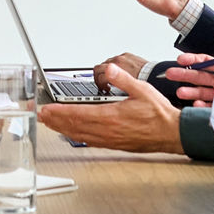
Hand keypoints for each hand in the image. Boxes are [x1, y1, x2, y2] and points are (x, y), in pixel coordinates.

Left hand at [38, 64, 183, 153]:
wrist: (172, 133)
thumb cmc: (159, 113)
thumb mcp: (142, 89)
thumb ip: (122, 79)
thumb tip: (108, 68)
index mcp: (111, 117)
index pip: (78, 114)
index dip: (59, 112)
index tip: (46, 109)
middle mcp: (107, 131)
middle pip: (74, 126)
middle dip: (55, 120)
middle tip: (40, 116)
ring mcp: (110, 139)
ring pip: (80, 135)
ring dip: (62, 128)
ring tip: (50, 123)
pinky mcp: (114, 144)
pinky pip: (90, 141)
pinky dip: (76, 136)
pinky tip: (72, 133)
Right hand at [93, 52, 147, 91]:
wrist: (156, 76)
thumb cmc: (145, 85)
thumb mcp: (127, 90)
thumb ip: (114, 86)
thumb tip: (106, 94)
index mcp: (116, 68)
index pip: (98, 73)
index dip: (99, 83)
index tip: (103, 89)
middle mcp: (118, 60)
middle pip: (99, 67)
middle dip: (100, 77)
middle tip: (104, 85)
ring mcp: (123, 57)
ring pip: (107, 63)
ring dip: (108, 71)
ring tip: (113, 81)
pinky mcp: (128, 55)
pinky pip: (117, 59)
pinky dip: (117, 67)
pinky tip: (121, 74)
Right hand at [164, 34, 213, 105]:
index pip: (203, 61)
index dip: (191, 60)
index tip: (180, 59)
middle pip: (198, 76)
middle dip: (183, 75)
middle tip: (169, 74)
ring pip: (201, 91)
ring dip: (190, 91)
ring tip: (179, 92)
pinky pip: (211, 106)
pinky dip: (202, 106)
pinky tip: (195, 104)